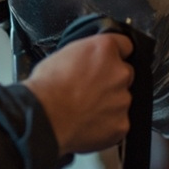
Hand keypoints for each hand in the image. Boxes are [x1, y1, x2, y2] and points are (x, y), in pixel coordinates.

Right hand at [22, 32, 132, 154]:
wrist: (44, 119)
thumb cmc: (46, 89)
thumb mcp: (61, 55)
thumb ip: (84, 55)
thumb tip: (85, 61)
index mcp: (105, 50)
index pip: (125, 45)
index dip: (114, 54)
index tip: (109, 61)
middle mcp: (119, 72)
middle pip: (125, 73)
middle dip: (111, 80)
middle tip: (90, 89)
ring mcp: (123, 99)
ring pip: (122, 99)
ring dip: (109, 103)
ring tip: (85, 109)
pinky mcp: (122, 123)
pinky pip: (119, 122)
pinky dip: (107, 123)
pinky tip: (89, 122)